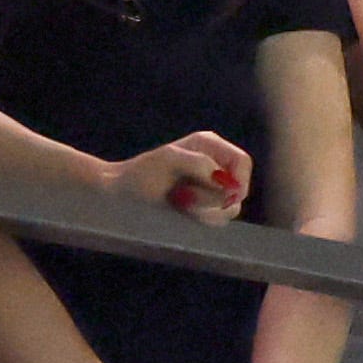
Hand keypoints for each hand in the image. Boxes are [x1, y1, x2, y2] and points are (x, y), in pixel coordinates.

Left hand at [108, 130, 251, 220]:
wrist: (121, 194)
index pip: (242, 162)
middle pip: (240, 188)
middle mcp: (214, 165)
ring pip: (230, 207)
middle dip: (218, 198)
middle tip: (188, 198)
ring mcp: (210, 187)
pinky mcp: (204, 206)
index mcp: (209, 145)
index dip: (239, 180)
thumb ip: (200, 164)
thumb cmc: (141, 172)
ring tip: (182, 204)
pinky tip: (184, 211)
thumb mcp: (170, 160)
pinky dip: (204, 217)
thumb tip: (226, 182)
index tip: (224, 195)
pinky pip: (218, 217)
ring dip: (208, 209)